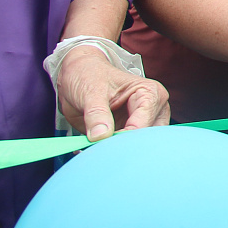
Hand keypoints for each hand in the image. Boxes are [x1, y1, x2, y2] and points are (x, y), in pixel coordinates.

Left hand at [54, 46, 169, 141]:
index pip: (144, 124)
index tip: (102, 143)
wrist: (76, 75)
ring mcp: (141, 122)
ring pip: (139, 146)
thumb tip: (101, 136)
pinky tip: (96, 148)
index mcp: (150, 93)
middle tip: (100, 149)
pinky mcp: (128, 132)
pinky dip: (112, 152)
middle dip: (125, 147)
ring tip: (97, 148)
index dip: (124, 137)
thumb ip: (97, 114)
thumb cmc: (88, 75)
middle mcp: (151, 109)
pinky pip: (126, 148)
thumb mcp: (91, 91)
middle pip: (146, 138)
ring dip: (119, 151)